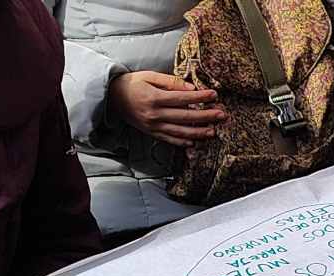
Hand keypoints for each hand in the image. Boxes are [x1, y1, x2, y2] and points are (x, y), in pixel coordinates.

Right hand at [107, 71, 224, 146]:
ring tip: (213, 131)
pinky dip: (182, 141)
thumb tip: (191, 87)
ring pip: (180, 131)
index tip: (214, 95)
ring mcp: (153, 126)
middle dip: (205, 116)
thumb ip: (170, 81)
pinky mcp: (151, 132)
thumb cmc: (132, 83)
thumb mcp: (149, 76)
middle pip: (185, 117)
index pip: (182, 98)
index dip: (200, 97)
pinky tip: (193, 141)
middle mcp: (154, 114)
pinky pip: (169, 139)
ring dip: (198, 132)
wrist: (112, 97)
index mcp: (154, 98)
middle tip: (221, 115)